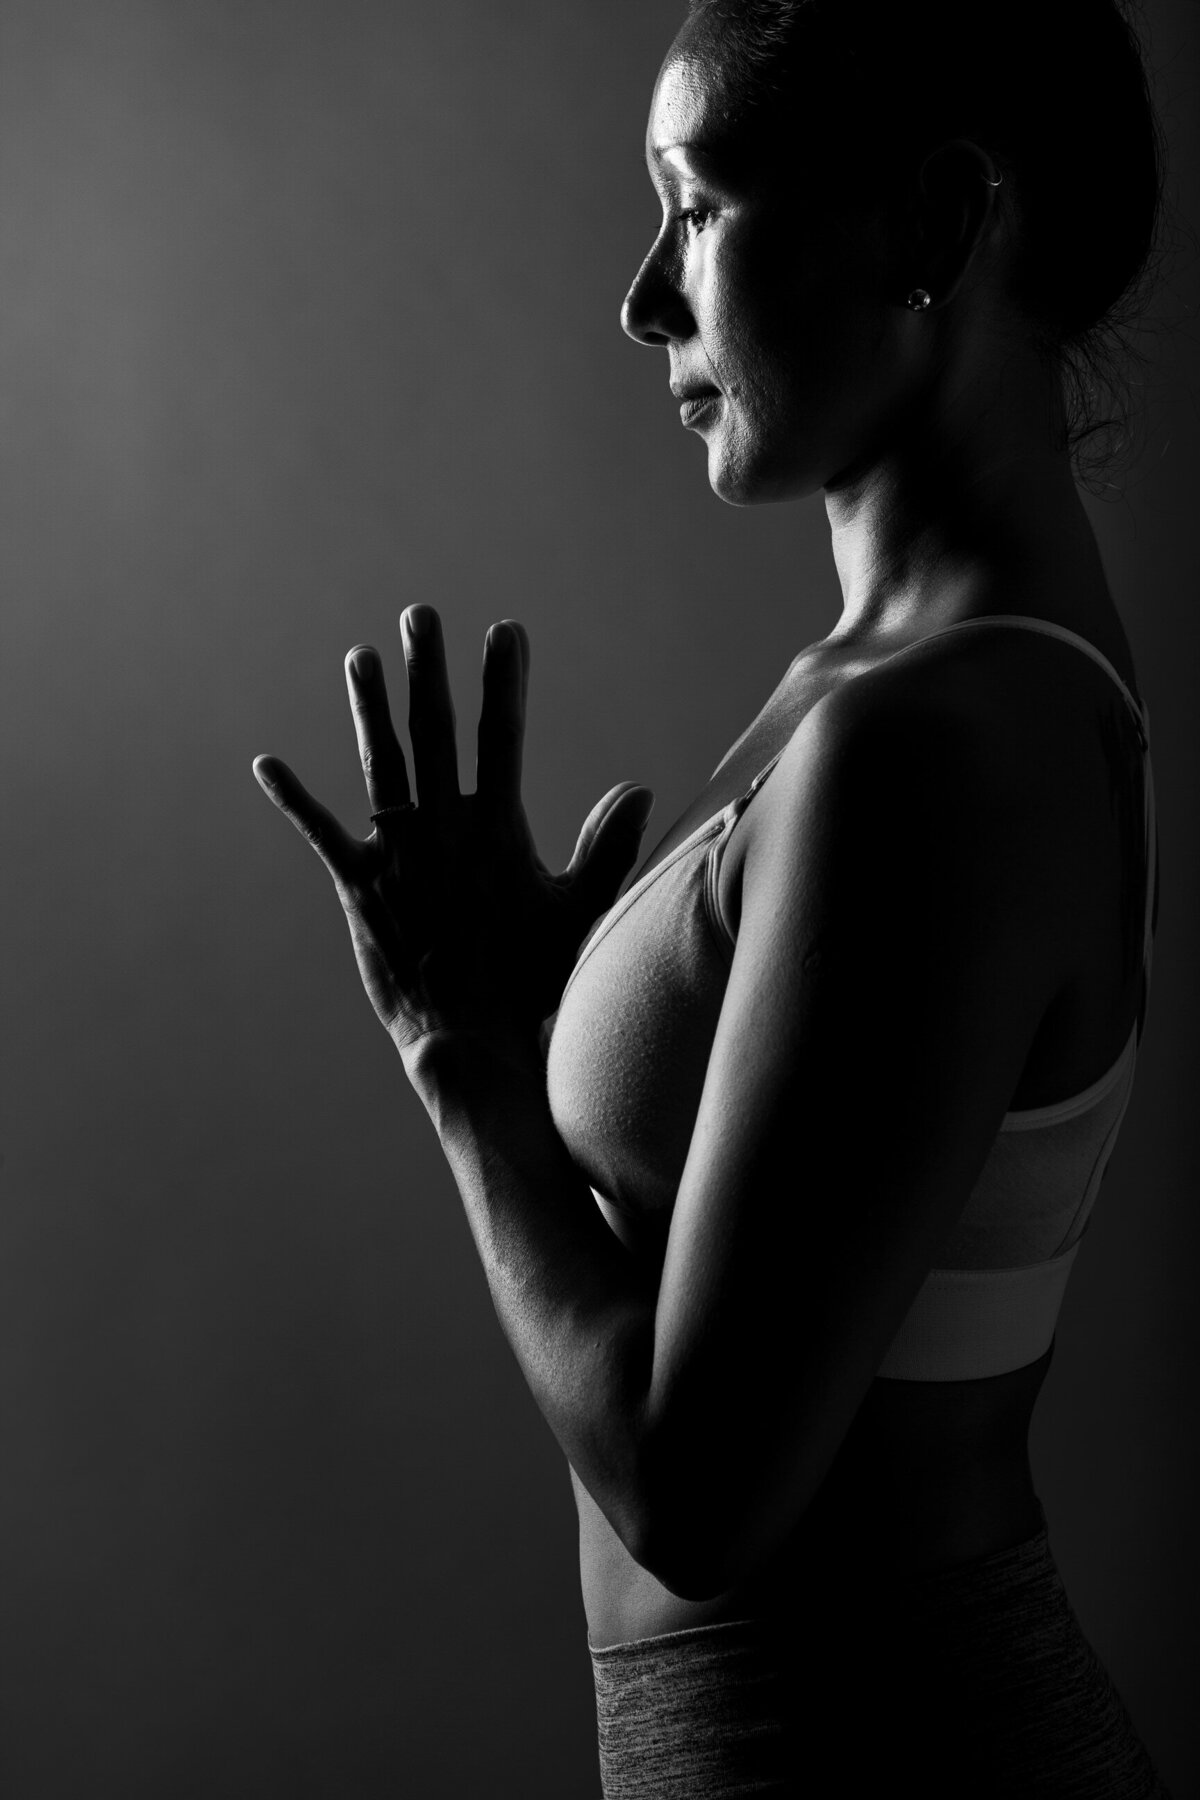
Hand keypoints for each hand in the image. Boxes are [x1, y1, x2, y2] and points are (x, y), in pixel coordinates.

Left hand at [253, 607, 655, 1058]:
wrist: (472, 1041)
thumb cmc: (532, 982)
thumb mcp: (579, 910)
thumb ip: (608, 846)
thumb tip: (637, 787)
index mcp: (495, 830)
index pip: (500, 736)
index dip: (503, 681)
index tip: (505, 632)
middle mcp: (443, 830)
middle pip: (434, 733)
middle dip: (428, 671)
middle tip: (420, 616)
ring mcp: (398, 855)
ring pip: (380, 765)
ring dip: (369, 708)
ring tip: (360, 658)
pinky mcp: (359, 888)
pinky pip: (320, 833)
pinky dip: (294, 798)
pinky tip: (265, 764)